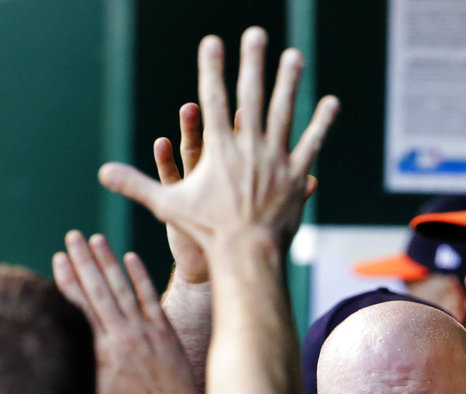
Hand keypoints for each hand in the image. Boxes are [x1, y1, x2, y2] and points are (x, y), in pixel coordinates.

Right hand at [52, 231, 204, 393]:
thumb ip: (81, 370)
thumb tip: (63, 349)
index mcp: (101, 351)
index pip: (80, 306)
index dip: (68, 279)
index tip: (58, 258)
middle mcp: (123, 336)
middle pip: (99, 290)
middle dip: (84, 260)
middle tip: (72, 235)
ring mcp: (147, 332)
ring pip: (124, 288)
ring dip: (109, 262)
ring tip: (97, 238)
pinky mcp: (166, 332)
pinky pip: (151, 298)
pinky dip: (141, 277)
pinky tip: (131, 258)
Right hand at [99, 27, 338, 257]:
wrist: (247, 256)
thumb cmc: (207, 233)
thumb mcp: (168, 206)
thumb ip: (136, 185)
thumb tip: (102, 174)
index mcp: (218, 149)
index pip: (212, 99)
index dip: (211, 68)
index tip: (212, 41)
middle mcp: (249, 147)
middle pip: (251, 96)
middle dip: (253, 62)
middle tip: (256, 33)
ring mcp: (275, 161)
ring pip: (284, 113)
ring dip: (290, 82)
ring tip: (295, 56)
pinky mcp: (296, 177)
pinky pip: (312, 144)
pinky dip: (322, 123)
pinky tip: (331, 102)